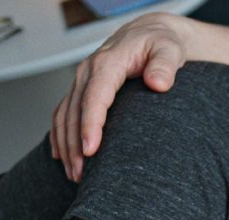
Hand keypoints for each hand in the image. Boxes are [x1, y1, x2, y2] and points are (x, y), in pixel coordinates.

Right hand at [51, 13, 188, 181]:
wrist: (150, 35)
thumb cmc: (161, 44)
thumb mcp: (169, 50)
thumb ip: (165, 65)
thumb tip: (158, 83)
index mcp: (108, 63)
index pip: (95, 97)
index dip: (90, 125)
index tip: (91, 150)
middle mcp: (89, 71)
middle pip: (74, 112)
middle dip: (75, 145)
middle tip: (82, 175)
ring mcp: (82, 81)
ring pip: (64, 116)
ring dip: (66, 146)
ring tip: (74, 175)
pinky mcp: (82, 89)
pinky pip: (63, 113)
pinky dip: (60, 136)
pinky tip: (62, 157)